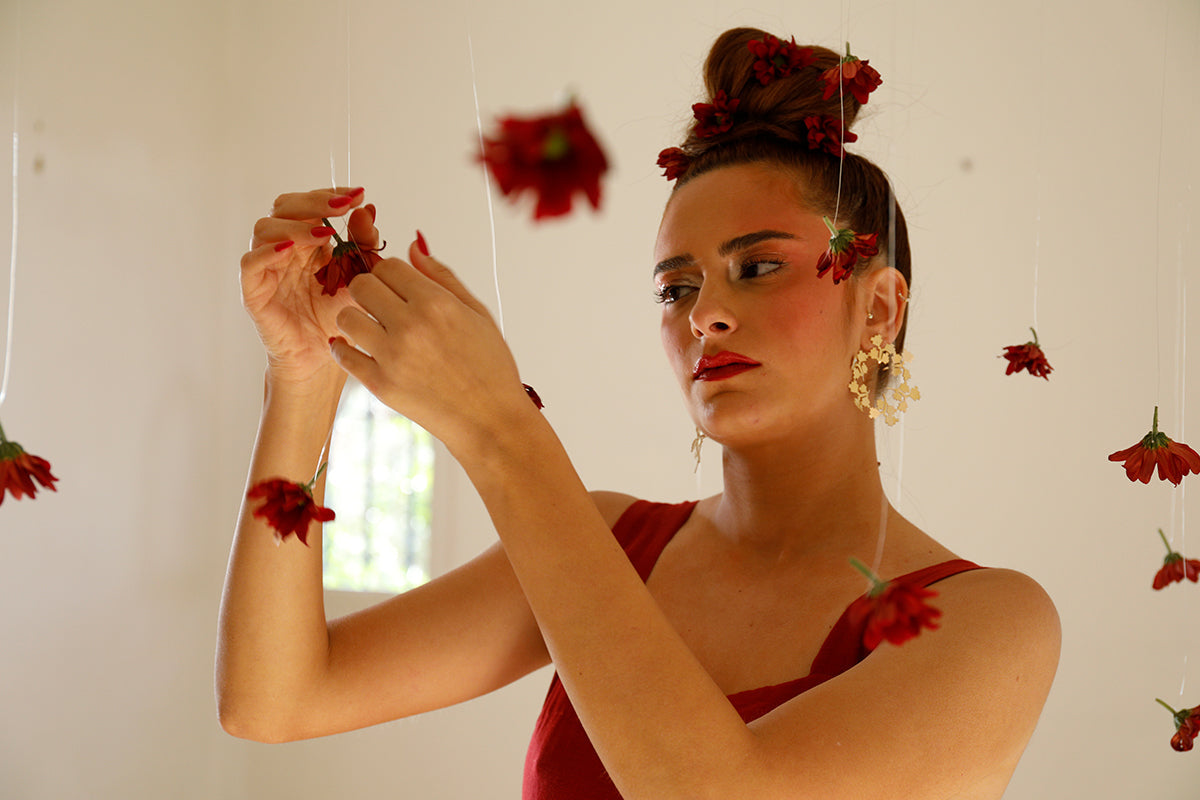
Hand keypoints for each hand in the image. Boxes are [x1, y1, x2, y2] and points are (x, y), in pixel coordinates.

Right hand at [239, 187, 376, 385]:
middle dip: (315, 203)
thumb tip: (368, 209)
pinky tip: (289, 250)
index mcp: (307, 240)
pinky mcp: (253, 289)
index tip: (358, 194)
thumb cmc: (337, 316)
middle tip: (342, 206)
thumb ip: (363, 245)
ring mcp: (266, 266)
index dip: (331, 195)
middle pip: (285, 207)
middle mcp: (283, 246)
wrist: (324, 356)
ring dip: (296, 226)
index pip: (310, 204)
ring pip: (266, 228)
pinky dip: (267, 252)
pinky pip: (251, 262)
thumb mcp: (358, 276)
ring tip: (324, 233)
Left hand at [330, 240, 532, 448]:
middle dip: (369, 290)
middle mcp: (411, 326)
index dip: (391, 274)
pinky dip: (346, 349)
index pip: (389, 266)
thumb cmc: (490, 368)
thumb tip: (413, 247)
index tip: (397, 287)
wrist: (490, 421)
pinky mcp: (380, 385)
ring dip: (355, 318)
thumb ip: (443, 277)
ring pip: (346, 317)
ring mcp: (392, 357)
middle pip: (361, 285)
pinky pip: (344, 354)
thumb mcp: (478, 314)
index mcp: (437, 303)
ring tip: (372, 329)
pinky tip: (360, 350)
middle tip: (381, 306)